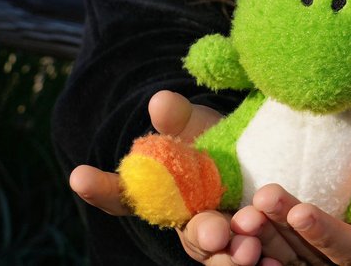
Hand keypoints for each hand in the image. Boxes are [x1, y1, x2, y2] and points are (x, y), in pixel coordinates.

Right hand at [67, 91, 261, 265]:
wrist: (257, 152)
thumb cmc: (215, 140)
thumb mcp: (199, 125)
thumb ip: (178, 119)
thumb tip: (159, 101)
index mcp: (160, 192)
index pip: (123, 193)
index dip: (100, 186)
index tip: (80, 175)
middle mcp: (186, 221)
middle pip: (188, 234)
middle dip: (201, 234)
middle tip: (214, 231)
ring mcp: (217, 238)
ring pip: (219, 254)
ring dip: (231, 255)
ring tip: (249, 248)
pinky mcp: (247, 245)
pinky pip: (251, 260)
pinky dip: (260, 264)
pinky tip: (270, 262)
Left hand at [228, 135, 350, 264]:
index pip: (350, 246)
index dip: (325, 232)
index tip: (301, 212)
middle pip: (311, 257)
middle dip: (283, 231)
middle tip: (260, 202)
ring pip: (290, 261)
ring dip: (264, 239)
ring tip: (244, 213)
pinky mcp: (308, 263)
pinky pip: (281, 261)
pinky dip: (262, 249)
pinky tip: (242, 230)